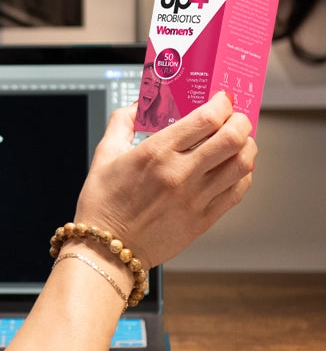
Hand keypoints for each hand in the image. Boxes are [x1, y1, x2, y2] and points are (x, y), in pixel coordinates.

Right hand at [75, 91, 255, 268]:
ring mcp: (195, 199)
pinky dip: (242, 176)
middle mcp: (180, 174)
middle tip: (235, 119)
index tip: (221, 100)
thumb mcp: (104, 155)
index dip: (222, 103)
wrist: (107, 249)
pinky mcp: (202, 221)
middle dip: (241, 121)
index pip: (207, 118)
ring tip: (239, 143)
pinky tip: (233, 170)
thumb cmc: (103, 205)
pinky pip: (237, 192)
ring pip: (242, 164)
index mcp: (156, 152)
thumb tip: (138, 106)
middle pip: (233, 138)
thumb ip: (121, 122)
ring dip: (247, 147)